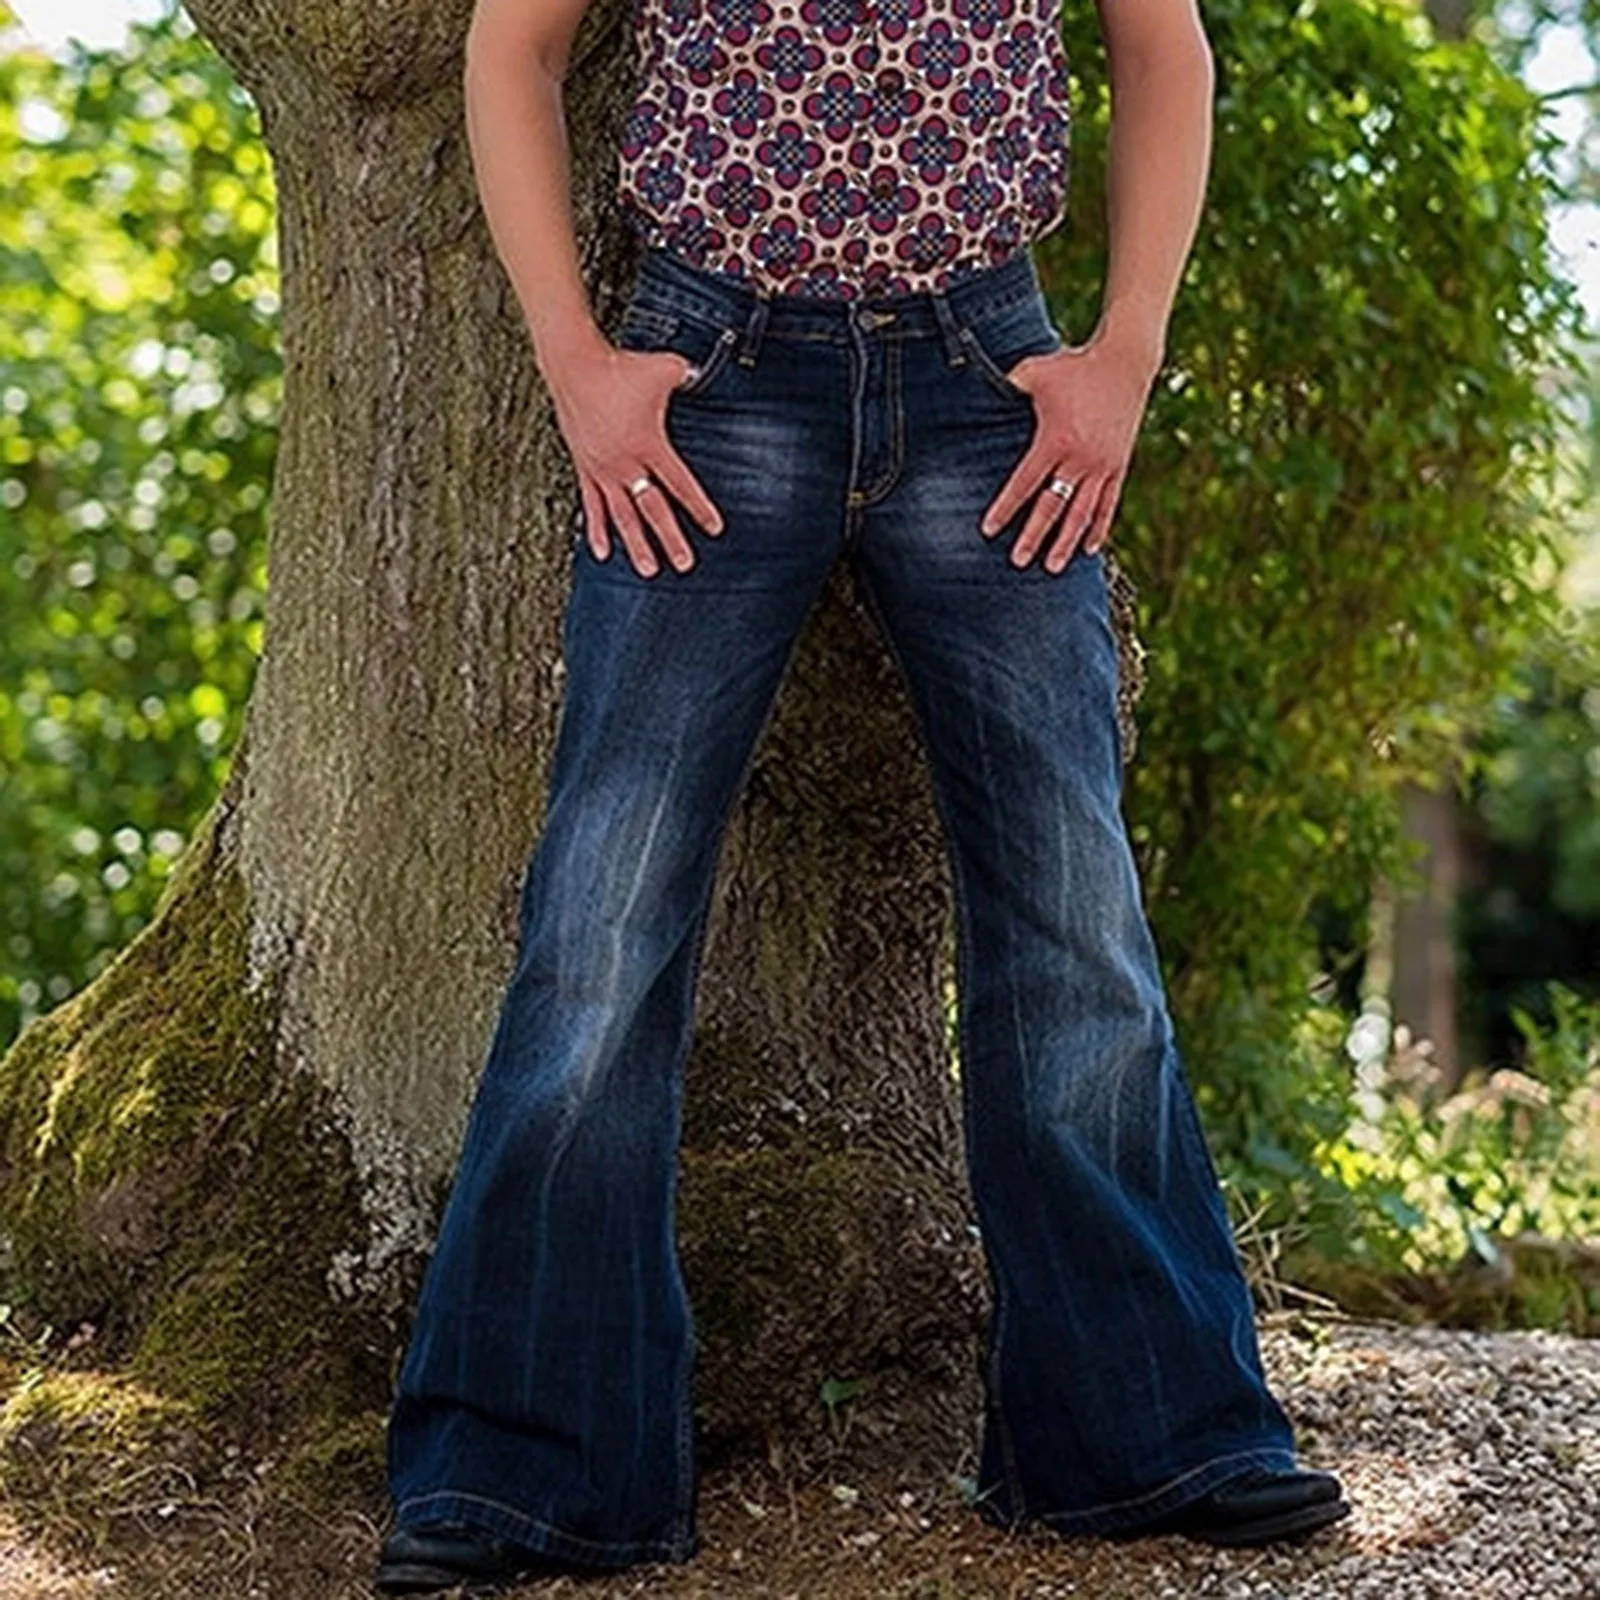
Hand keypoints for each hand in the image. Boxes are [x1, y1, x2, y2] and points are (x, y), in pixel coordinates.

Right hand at [545, 339, 724, 576]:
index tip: (714, 528)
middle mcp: (625, 463)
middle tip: (685, 564)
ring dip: (636, 545)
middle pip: (652, 509)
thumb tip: (703, 375)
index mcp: (648, 444)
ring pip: (622, 516)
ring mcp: (603, 469)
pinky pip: (591, 506)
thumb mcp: (664, 369)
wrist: (573, 365)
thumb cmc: (618, 367)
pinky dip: (597, 530)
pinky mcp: (584, 468)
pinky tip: (603, 553)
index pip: (680, 484)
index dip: (699, 507)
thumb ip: (687, 376)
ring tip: (649, 571)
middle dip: (671, 539)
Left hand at [978, 328, 1160, 572]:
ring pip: (1082, 513)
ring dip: (1066, 542)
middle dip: (1033, 536)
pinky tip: (1089, 549)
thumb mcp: (1034, 371)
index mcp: (1055, 439)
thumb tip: (976, 389)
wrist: (1125, 362)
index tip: (988, 530)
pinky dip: (1099, 527)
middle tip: (1017, 561)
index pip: (1024, 483)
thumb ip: (1007, 386)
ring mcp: (1102, 465)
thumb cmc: (1074, 366)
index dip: (1005, 508)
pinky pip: (1108, 503)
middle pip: (1051, 506)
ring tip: (1052, 567)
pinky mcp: (1119, 465)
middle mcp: (1080, 458)